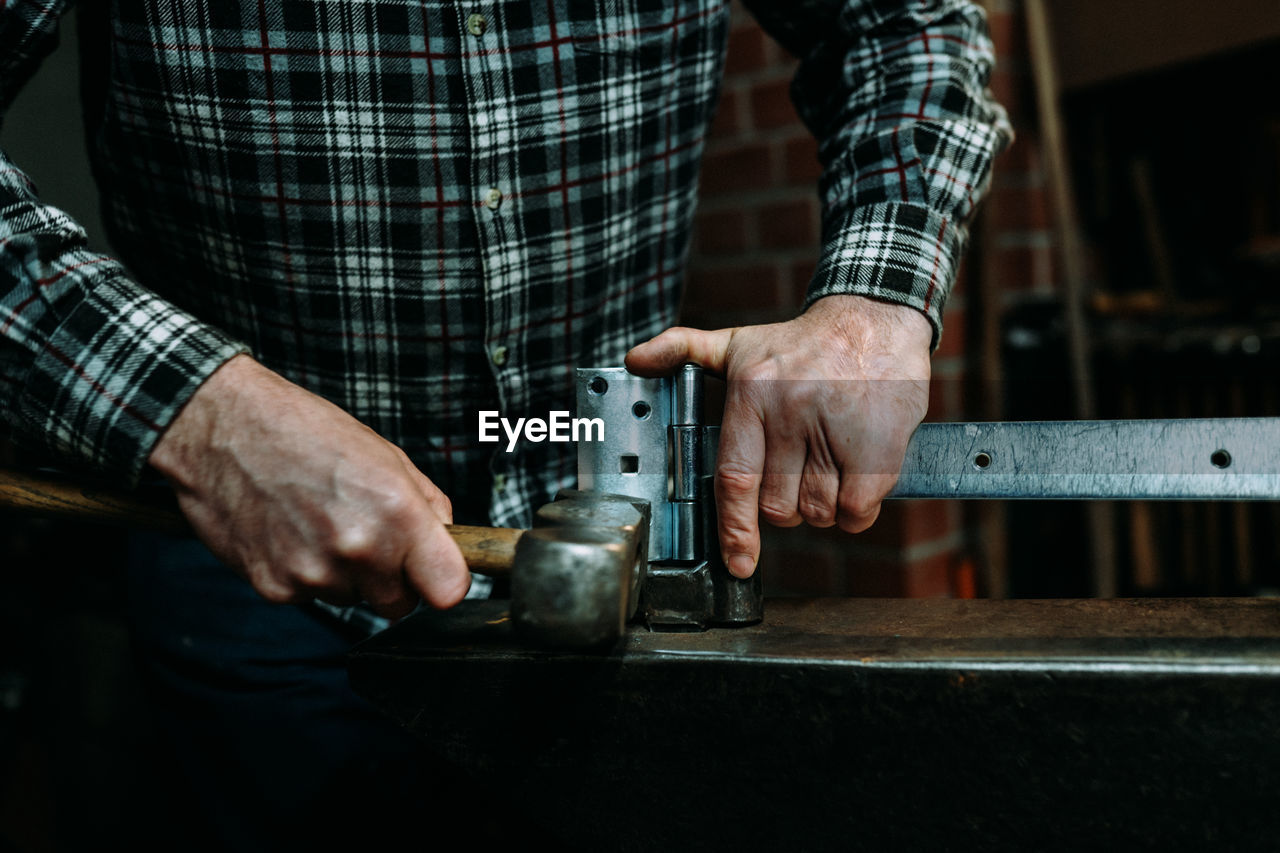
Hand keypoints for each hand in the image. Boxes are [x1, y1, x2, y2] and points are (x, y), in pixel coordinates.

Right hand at [148, 355, 468, 617]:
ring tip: (319, 522)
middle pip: (400, 604)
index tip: (435, 574)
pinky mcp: (274, 588)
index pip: (448, 590)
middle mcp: (359, 550)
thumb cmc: (305, 431)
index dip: (444, 583)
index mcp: (397, 513)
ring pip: (352, 600)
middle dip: (392, 579)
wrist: (221, 427)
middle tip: (367, 536)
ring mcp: (314, 574)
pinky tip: (290, 532)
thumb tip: (447, 540)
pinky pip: (309, 597)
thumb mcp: (385, 454)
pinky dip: (304, 574)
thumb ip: (426, 504)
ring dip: (345, 575)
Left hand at [625, 295, 930, 577]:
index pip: (734, 476)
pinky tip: (859, 481)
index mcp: (751, 392)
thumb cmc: (805, 343)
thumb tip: (635, 361)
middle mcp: (789, 411)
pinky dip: (857, 511)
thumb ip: (683, 349)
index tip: (738, 562)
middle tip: (798, 474)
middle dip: (786, 507)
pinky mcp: (876, 447)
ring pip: (817, 512)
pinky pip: (856, 510)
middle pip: (777, 505)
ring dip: (824, 507)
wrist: (876, 319)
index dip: (734, 529)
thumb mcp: (740, 341)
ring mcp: (834, 430)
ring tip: (831, 466)